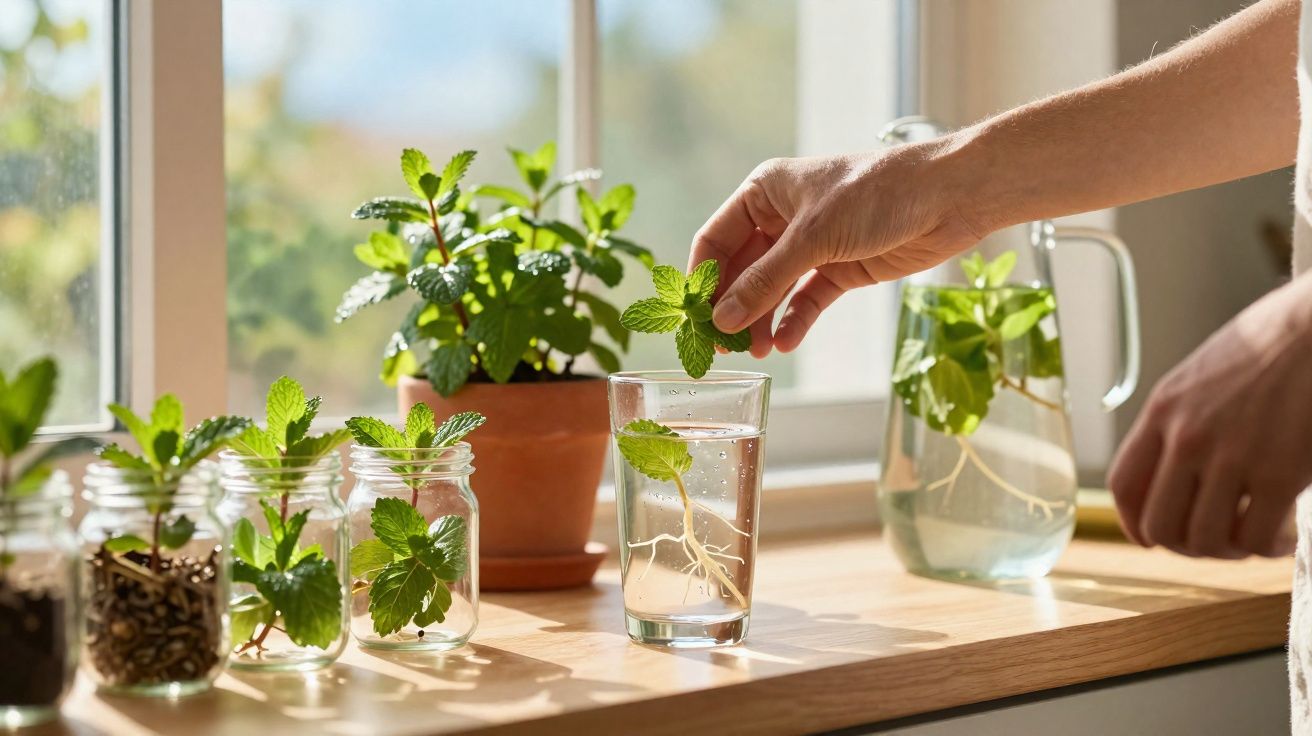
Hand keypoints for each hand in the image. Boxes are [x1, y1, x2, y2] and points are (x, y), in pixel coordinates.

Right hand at [689, 141, 982, 356]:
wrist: (948, 197)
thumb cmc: (877, 194)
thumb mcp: (812, 237)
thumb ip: (765, 281)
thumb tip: (723, 319)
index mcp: (765, 192)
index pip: (715, 240)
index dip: (703, 280)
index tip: (693, 319)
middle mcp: (782, 218)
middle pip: (741, 270)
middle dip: (732, 308)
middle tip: (721, 347)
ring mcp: (811, 245)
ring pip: (771, 290)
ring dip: (760, 321)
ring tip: (755, 352)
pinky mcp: (839, 269)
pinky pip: (804, 301)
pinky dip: (794, 322)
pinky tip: (785, 343)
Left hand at [1107, 274, 1311, 557]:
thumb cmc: (1269, 347)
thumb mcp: (1200, 376)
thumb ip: (1180, 421)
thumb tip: (1174, 471)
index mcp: (1162, 411)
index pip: (1124, 485)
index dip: (1133, 523)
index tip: (1150, 538)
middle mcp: (1187, 437)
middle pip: (1159, 524)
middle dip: (1183, 546)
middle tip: (1211, 543)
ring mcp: (1231, 457)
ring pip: (1205, 539)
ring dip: (1226, 552)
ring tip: (1247, 541)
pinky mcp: (1279, 474)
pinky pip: (1256, 538)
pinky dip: (1266, 549)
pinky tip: (1279, 538)